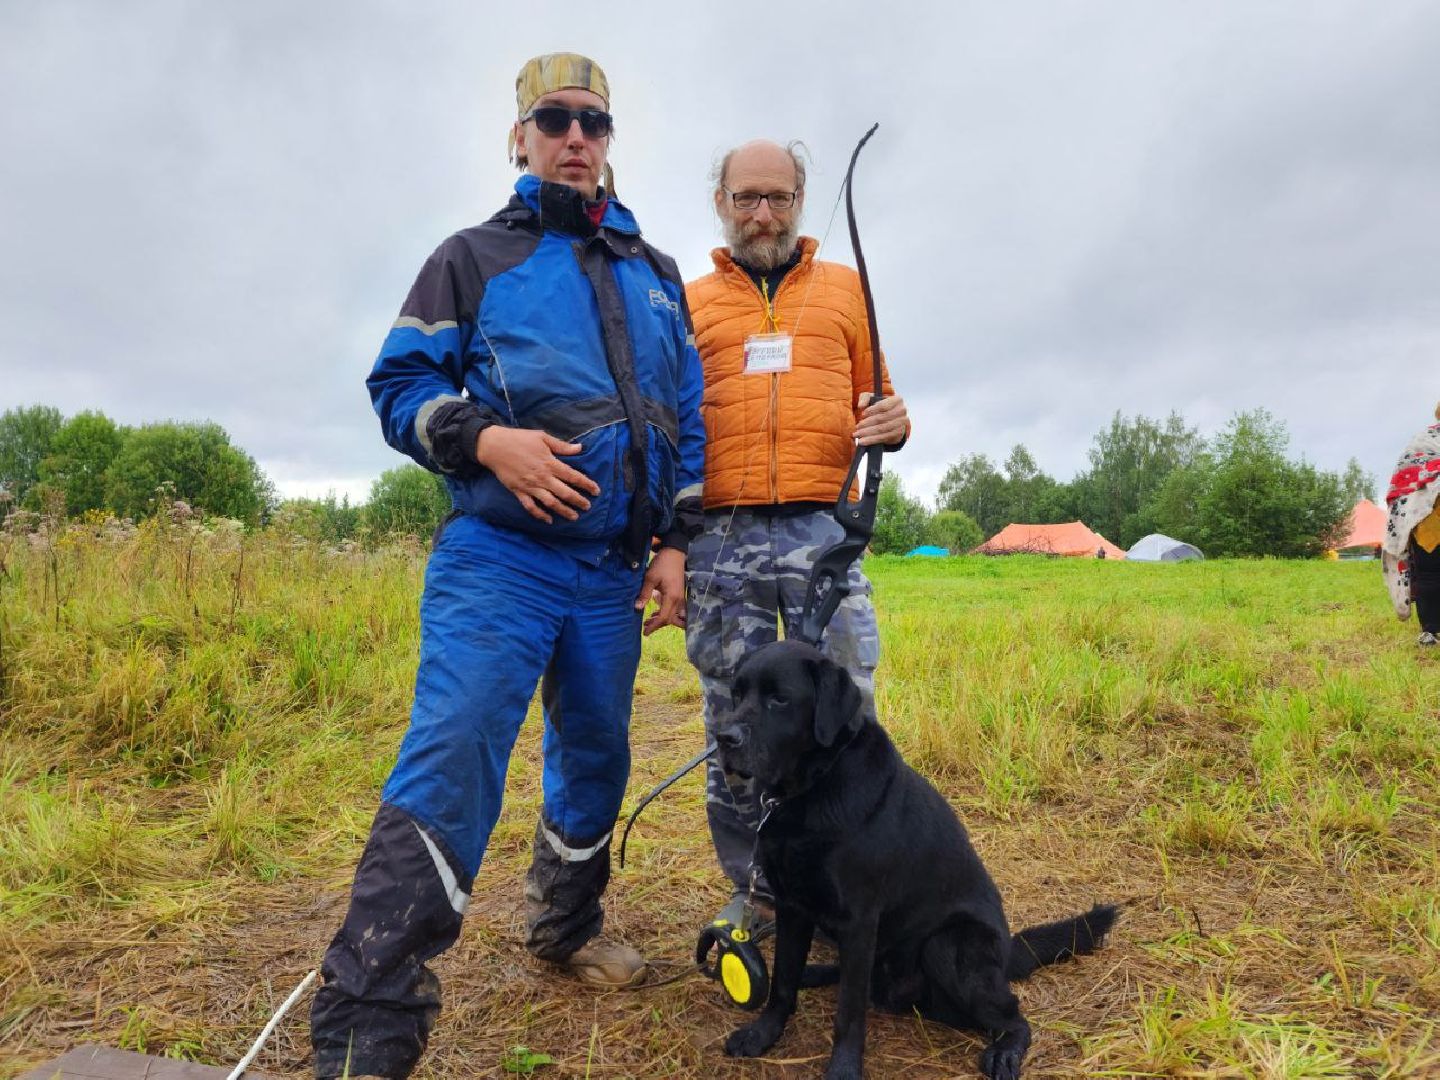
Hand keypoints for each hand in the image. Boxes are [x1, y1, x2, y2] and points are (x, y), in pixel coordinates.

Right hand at [475, 427, 600, 523]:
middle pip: (565, 493)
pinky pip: (531, 507)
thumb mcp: (542, 437)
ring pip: (551, 503)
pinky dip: (540, 515)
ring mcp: (530, 486)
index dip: (587, 484)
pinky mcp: (519, 492)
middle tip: (587, 507)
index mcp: (550, 463)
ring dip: (564, 511)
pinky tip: (548, 520)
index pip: (573, 476)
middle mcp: (542, 477)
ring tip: (574, 517)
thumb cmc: (519, 439)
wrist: (494, 446)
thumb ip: (562, 446)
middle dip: (579, 501)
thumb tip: (580, 448)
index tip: (596, 491)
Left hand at [635, 547, 685, 634]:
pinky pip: (674, 609)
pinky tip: (655, 612)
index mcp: (672, 597)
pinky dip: (665, 613)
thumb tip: (637, 608)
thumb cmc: (663, 563)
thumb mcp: (650, 578)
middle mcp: (678, 600)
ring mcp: (680, 597)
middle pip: (669, 619)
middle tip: (644, 628)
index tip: (645, 632)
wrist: (675, 552)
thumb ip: (644, 593)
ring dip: (661, 620)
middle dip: (657, 625)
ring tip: (648, 621)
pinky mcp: (678, 594)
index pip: (664, 617)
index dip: (654, 626)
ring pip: (673, 615)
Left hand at [854, 393, 907, 446]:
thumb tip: (860, 406)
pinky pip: (884, 437)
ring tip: (857, 434)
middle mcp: (902, 411)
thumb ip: (864, 399)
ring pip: (882, 429)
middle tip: (857, 427)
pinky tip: (863, 441)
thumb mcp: (871, 399)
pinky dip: (872, 440)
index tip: (862, 414)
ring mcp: (901, 424)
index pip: (884, 406)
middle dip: (868, 423)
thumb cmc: (879, 406)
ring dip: (868, 433)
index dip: (872, 411)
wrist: (889, 418)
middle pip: (882, 418)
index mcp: (897, 400)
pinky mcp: (898, 434)